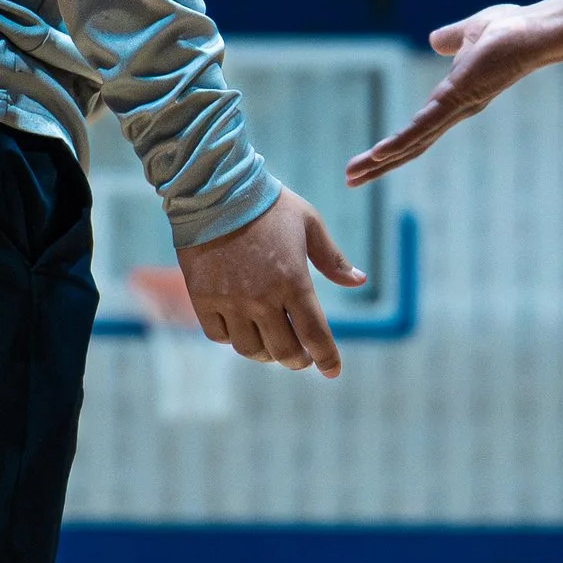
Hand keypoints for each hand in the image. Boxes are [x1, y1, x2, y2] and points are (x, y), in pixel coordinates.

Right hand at [175, 187, 364, 373]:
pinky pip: (219, 335)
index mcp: (294, 281)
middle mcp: (262, 298)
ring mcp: (230, 301)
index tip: (332, 371)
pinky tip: (241, 328)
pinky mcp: (203, 299)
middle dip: (298, 360)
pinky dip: (232, 338)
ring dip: (265, 353)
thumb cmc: (268, 205)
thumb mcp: (309, 224)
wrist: (214, 191)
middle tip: (301, 357)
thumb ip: (333, 259)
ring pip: (250, 349)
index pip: (315, 335)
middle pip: (284, 351)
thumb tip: (359, 280)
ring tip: (271, 343)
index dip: (327, 358)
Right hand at [346, 3, 561, 186]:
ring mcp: (456, 108)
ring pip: (413, 142)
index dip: (393, 146)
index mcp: (454, 99)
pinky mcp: (459, 99)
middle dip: (379, 164)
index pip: (418, 130)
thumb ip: (450, 40)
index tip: (369, 159)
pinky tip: (379, 154)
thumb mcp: (468, 34)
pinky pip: (424, 126)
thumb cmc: (511, 31)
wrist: (534, 30)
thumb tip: (435, 41)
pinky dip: (401, 141)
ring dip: (382, 161)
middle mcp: (454, 111)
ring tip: (354, 176)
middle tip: (350, 180)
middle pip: (411, 145)